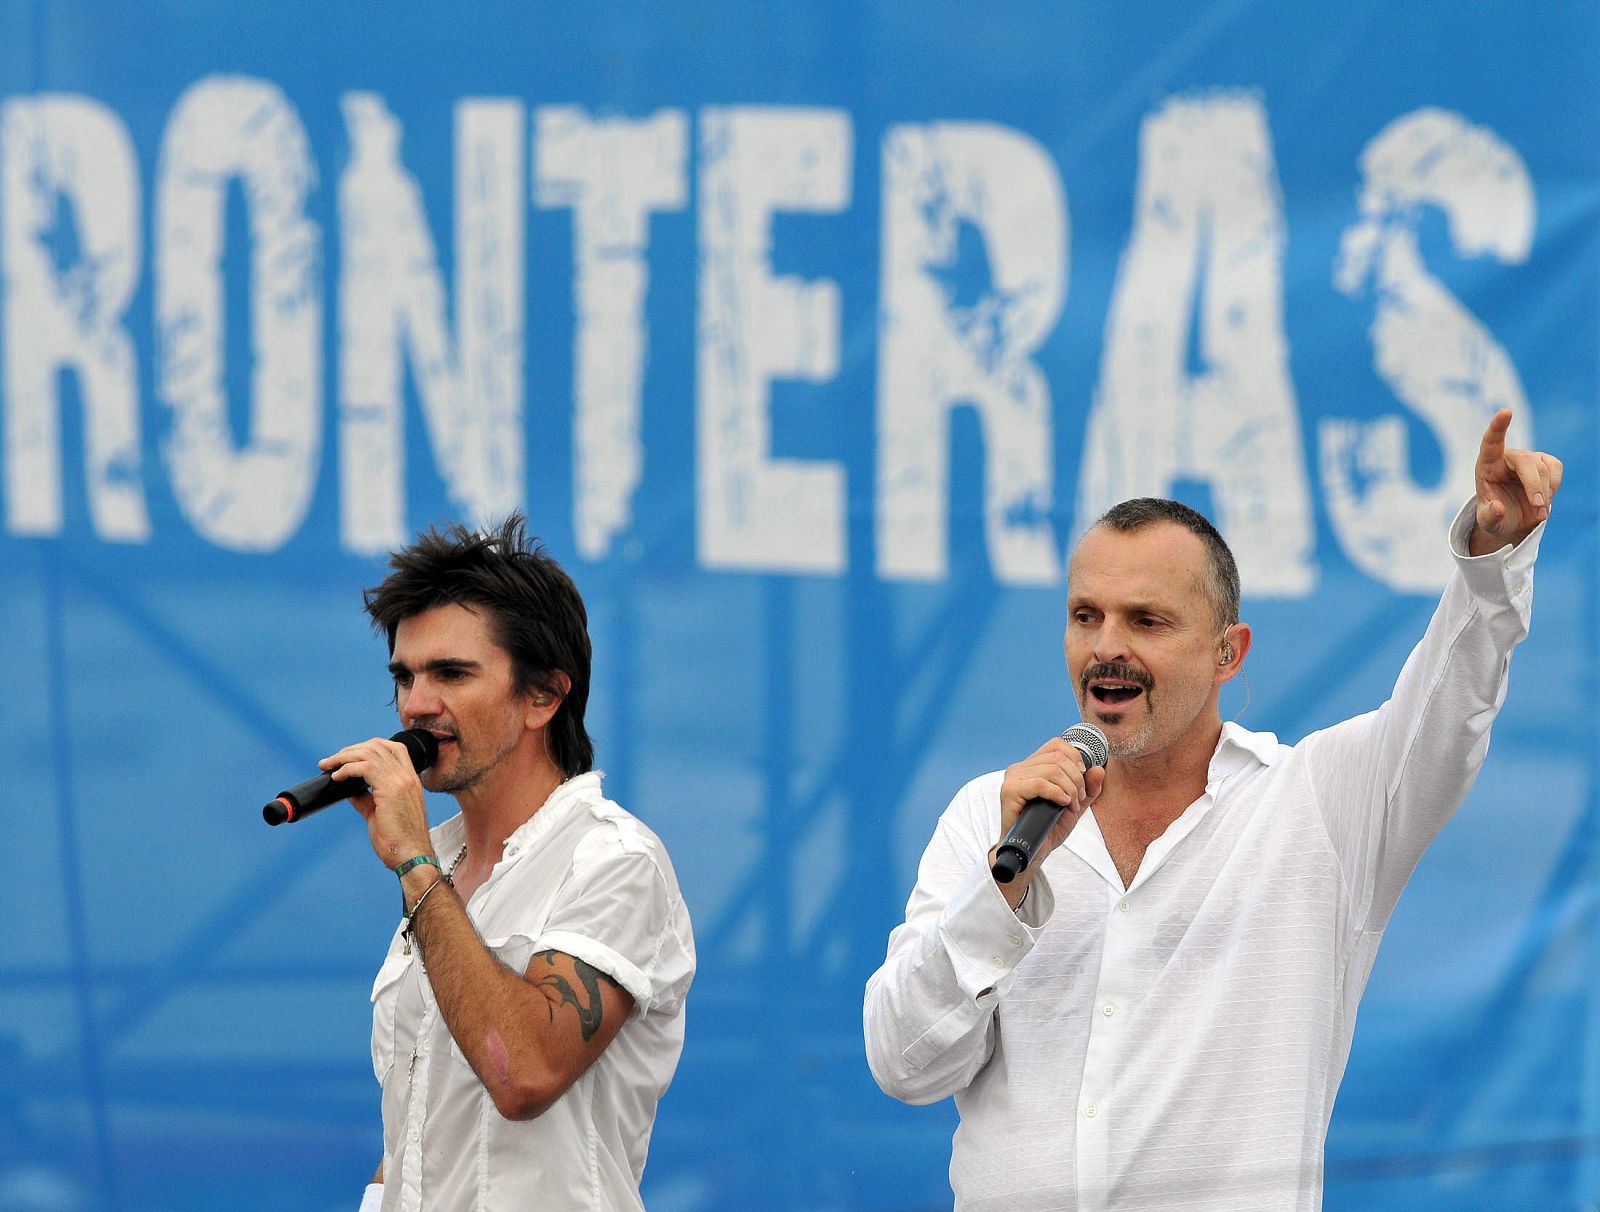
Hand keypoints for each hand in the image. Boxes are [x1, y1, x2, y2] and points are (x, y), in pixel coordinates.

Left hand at [319, 737, 432, 868]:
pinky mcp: (391, 789)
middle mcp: (408, 776)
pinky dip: (347, 768)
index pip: (393, 748)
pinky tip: (337, 777)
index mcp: (410, 780)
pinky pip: (365, 767)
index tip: (349, 756)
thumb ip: (365, 798)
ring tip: (329, 765)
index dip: (368, 746)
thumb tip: (347, 789)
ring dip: (344, 756)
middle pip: (378, 745)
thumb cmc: (398, 840)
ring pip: (370, 752)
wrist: (410, 856)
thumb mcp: (379, 813)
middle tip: (332, 760)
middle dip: (351, 749)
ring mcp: (401, 781)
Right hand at [991, 736, 1105, 907]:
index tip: (1083, 779)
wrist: (1032, 853)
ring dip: (1070, 789)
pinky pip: (1039, 784)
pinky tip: (1063, 804)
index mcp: (1032, 766)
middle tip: (1079, 800)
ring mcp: (1013, 779)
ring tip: (1071, 806)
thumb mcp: (1075, 806)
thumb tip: (1099, 769)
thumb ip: (1089, 789)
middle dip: (1077, 779)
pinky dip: (1057, 793)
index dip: (1075, 758)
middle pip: (1058, 758)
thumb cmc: (1049, 828)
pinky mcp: (1009, 792)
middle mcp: (1020, 768)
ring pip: (1051, 769)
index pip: (1057, 745)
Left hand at [1470, 408, 1562, 554]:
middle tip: (1538, 510)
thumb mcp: (1488, 523)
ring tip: (1538, 513)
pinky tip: (1544, 499)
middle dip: (1534, 486)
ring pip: (1544, 469)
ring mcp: (1527, 458)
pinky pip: (1555, 469)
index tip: (1506, 411)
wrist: (1511, 519)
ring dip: (1544, 493)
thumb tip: (1497, 507)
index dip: (1498, 426)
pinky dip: (1553, 488)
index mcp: (1486, 465)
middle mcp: (1507, 457)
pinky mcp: (1544, 462)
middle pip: (1526, 462)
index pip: (1491, 442)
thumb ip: (1490, 516)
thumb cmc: (1495, 517)